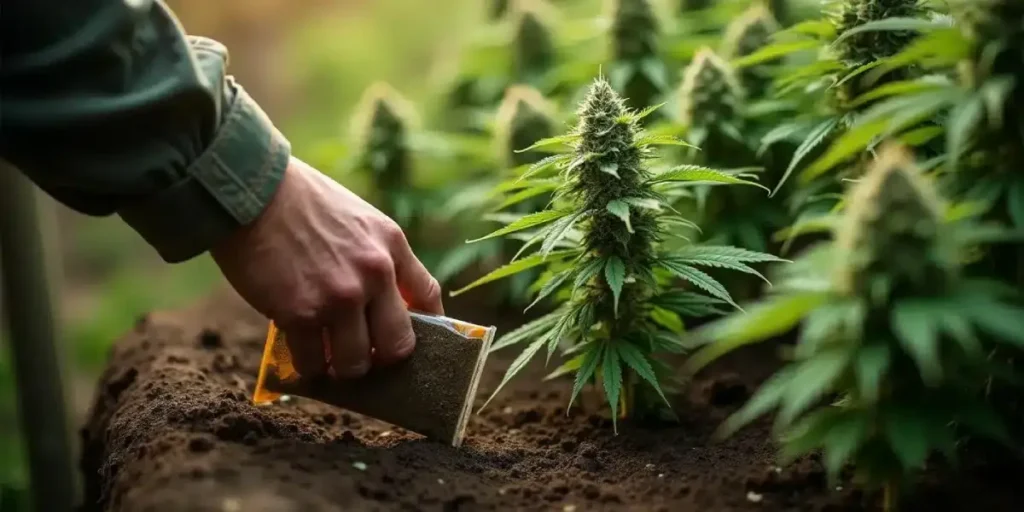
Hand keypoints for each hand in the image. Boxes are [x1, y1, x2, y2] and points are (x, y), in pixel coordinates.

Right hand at [211, 156, 442, 378]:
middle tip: (360, 352)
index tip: (407, 338)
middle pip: (398, 346)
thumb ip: (377, 255)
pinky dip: (306, 364)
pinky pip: (312, 362)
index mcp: (392, 245)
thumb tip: (383, 301)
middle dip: (379, 358)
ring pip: (355, 364)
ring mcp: (339, 297)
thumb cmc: (300, 201)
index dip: (426, 328)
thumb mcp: (358, 217)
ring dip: (340, 367)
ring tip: (326, 356)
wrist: (251, 189)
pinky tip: (299, 352)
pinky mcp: (301, 313)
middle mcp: (374, 273)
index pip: (428, 297)